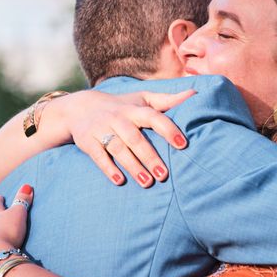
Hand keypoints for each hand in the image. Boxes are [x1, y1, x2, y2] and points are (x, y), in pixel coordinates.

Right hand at [55, 89, 194, 186]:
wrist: (80, 108)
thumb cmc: (122, 106)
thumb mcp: (143, 99)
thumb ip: (168, 100)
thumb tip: (195, 94)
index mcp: (135, 109)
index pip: (153, 117)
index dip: (168, 129)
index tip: (183, 144)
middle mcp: (118, 118)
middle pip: (135, 138)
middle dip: (150, 157)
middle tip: (164, 175)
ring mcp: (102, 129)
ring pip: (118, 148)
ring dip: (132, 166)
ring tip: (147, 182)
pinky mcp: (88, 142)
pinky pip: (98, 156)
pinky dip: (108, 168)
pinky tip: (119, 181)